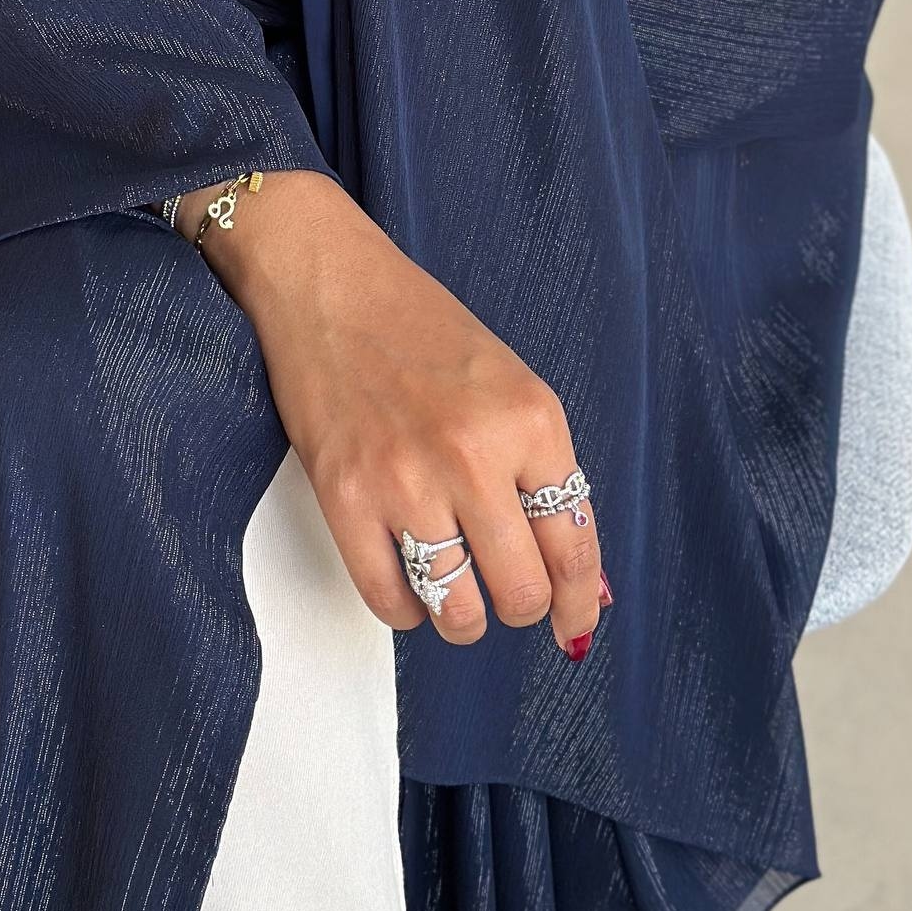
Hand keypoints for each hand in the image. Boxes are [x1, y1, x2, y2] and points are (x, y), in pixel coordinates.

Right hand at [192, 169, 606, 656]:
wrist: (331, 285)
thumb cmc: (424, 330)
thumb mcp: (512, 386)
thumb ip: (545, 474)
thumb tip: (580, 579)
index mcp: (531, 421)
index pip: (574, 546)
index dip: (579, 603)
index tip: (575, 625)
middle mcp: (474, 455)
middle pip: (521, 593)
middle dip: (522, 608)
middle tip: (507, 592)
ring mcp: (406, 480)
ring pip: (457, 610)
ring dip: (463, 619)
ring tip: (458, 597)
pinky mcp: (344, 497)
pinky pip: (388, 599)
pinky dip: (406, 610)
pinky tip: (410, 584)